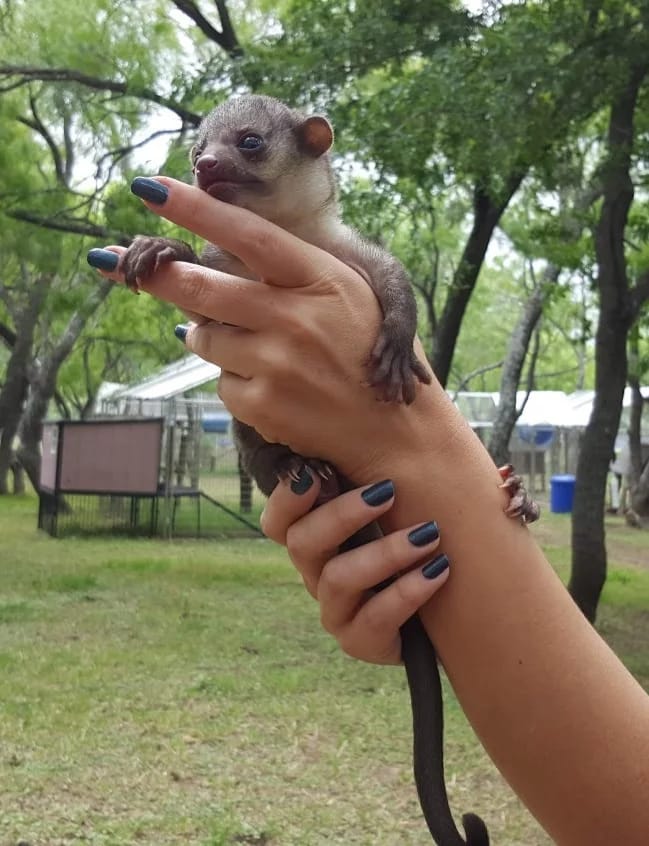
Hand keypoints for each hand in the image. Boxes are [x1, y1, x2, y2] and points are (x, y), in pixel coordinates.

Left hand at [88, 176, 439, 484]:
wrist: (394, 428)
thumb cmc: (368, 352)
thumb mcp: (348, 294)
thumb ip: (293, 271)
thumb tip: (221, 255)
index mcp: (320, 280)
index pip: (246, 234)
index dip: (194, 209)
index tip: (148, 188)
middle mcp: (295, 318)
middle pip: (202, 287)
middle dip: (160, 274)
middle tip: (129, 265)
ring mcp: (277, 365)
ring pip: (203, 338)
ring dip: (209, 336)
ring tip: (251, 345)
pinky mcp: (264, 406)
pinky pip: (220, 382)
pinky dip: (234, 379)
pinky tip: (270, 384)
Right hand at [260, 472, 449, 664]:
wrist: (441, 609)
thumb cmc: (408, 540)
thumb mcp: (390, 507)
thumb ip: (372, 473)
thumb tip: (370, 412)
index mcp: (313, 538)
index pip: (277, 520)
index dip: (288, 498)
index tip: (319, 473)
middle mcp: (315, 572)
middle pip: (302, 543)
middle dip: (343, 514)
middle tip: (388, 491)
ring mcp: (335, 609)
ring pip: (338, 580)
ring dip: (385, 553)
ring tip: (430, 535)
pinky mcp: (359, 641)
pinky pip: (373, 620)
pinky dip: (406, 592)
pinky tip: (438, 570)